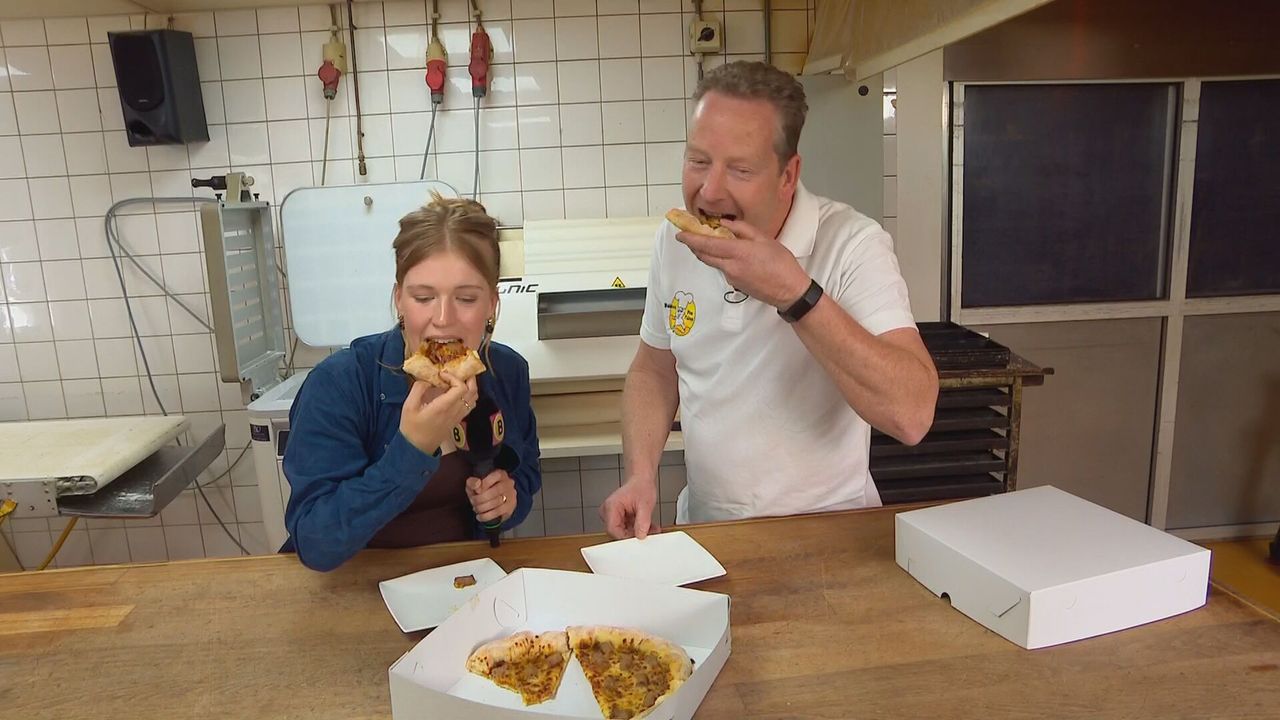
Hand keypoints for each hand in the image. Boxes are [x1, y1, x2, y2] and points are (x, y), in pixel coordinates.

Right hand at [399, 372, 478, 455]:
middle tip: (458, 370)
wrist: (417, 448)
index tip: (442, 374)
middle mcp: (454, 411)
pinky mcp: (457, 420)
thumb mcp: (409, 406)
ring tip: (458, 378)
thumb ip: (418, 389)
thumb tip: (428, 378)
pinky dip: (468, 395)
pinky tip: (457, 391)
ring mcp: (458, 416)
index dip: (454, 377)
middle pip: (472, 391)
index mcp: (443, 407)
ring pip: (474, 398)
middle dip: (469, 378)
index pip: (461, 388)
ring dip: (470, 386)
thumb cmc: (411, 427)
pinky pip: (470, 405)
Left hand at [466, 469, 516, 523]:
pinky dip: (486, 516)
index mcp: (501, 474)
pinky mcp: (510, 507)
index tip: (476, 491)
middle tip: (473, 502)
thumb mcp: (474, 484)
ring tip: (476, 508)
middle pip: (496, 491)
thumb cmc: (482, 490)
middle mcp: (508, 483)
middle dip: (480, 498)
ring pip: (497, 503)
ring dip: (482, 507)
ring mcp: (511, 496)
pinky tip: (479, 516)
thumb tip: (477, 484)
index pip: (495, 476)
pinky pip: (498, 513)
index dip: (484, 484)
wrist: (493, 500)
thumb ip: (472, 482)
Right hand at [600, 476, 659, 539]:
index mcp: (611, 506)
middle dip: (634, 534)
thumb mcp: (645, 504)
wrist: (641, 481)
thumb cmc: (641, 487)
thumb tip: (640, 535)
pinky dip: (637, 529)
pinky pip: (626, 530)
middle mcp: (608, 511)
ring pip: (623, 532)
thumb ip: (643, 521)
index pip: (613, 530)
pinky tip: (647, 526)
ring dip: (638, 532)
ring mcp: (612, 516)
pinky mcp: (618, 518)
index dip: (626, 537)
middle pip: (617, 532)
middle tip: (648, 532)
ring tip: (650, 527)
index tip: (639, 538)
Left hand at [675, 217, 810, 308]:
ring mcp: (731, 277)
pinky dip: (720, 260)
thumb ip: (743, 229)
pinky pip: (723, 269)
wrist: (789, 291)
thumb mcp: (765, 239)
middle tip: (688, 236)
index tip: (680, 233)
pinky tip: (729, 255)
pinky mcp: (734, 284)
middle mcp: (731, 266)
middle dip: (693, 245)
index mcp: (738, 252)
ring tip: (709, 241)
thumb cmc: (782, 264)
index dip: (691, 239)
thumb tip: (725, 223)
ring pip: (712, 262)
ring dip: (706, 252)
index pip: (707, 244)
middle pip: (704, 255)